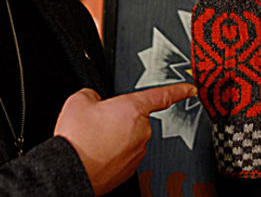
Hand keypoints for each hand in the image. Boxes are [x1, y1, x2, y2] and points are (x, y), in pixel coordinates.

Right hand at [54, 83, 196, 195]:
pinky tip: (95, 152)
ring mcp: (136, 152)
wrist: (70, 170)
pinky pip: (123, 154)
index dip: (178, 90)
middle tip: (97, 122)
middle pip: (136, 118)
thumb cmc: (77, 139)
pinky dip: (111, 153)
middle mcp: (141, 131)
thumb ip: (93, 94)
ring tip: (93, 140)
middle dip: (119, 118)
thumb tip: (95, 100)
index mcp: (133, 109)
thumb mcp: (79, 101)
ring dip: (114, 136)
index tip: (190, 89)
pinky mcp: (129, 169)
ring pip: (128, 137)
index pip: (162, 95)